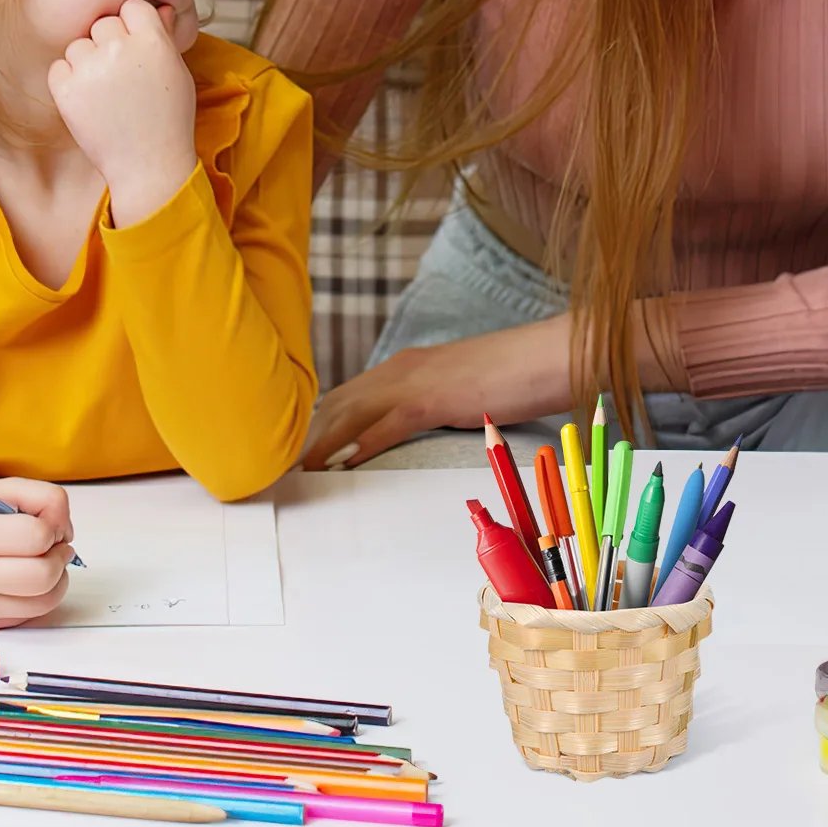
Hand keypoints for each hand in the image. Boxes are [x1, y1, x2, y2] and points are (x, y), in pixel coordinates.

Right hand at [0, 478, 76, 629]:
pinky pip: (34, 614)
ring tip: (45, 559)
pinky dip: (44, 594)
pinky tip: (30, 577)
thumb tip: (66, 532)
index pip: (34, 536)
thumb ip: (43, 496)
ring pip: (45, 601)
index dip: (51, 526)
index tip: (43, 521)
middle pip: (43, 575)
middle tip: (52, 543)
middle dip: (59, 556)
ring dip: (58, 577)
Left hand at [48, 0, 197, 224]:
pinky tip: (89, 100)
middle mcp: (120, 49)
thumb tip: (161, 6)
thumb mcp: (177, 72)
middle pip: (102, 23)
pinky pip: (58, 68)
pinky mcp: (67, 90)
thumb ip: (163, 36)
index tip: (134, 45)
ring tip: (106, 91)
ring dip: (87, 62)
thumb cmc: (168, 120)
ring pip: (77, 45)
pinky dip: (68, 81)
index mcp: (152, 40)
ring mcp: (91, 69)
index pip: (131, 6)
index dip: (132, 25)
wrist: (150, 164)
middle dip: (108, 43)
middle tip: (121, 74)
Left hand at [301, 316, 577, 468]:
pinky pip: (390, 424)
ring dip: (324, 444)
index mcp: (406, 365)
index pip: (345, 394)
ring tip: (298, 473)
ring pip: (354, 413)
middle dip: (308, 434)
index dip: (316, 422)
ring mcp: (418, 381)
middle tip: (279, 466)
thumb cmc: (512, 374)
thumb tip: (414, 426)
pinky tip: (343, 465)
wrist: (547, 353)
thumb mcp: (459, 388)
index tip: (293, 450)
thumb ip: (431, 402)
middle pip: (339, 403)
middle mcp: (402, 368)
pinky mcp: (437, 397)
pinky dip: (362, 445)